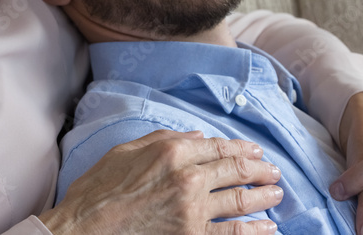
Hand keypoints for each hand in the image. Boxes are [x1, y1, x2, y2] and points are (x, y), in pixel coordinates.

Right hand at [40, 129, 282, 233]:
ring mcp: (192, 211)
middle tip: (274, 171)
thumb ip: (163, 140)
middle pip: (235, 170)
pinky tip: (268, 229)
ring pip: (240, 201)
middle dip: (260, 170)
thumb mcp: (125, 152)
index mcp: (171, 152)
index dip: (241, 148)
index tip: (256, 151)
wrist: (85, 229)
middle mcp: (187, 178)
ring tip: (277, 194)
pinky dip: (255, 231)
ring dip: (264, 197)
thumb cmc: (98, 190)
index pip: (217, 147)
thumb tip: (196, 137)